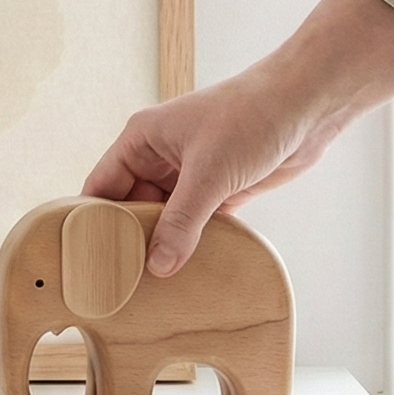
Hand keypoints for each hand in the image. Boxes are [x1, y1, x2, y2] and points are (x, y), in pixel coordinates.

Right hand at [83, 0, 393, 277]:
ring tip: (152, 289)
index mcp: (141, 140)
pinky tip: (189, 273)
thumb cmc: (248, 118)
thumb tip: (158, 266)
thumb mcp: (208, 173)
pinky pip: (196, 224)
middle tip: (123, 286)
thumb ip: (181, 221)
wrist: (304, 105)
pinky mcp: (220, 190)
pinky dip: (192, 244)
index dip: (93, 222)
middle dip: (130, 241)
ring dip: (163, 246)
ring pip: (165, 219)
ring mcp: (190, 175)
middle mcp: (160, 158)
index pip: (102, 187)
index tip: (88, 262)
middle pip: (131, 208)